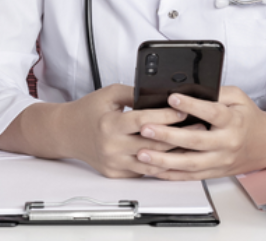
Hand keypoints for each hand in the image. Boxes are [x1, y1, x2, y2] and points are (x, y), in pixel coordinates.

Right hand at [0, 84, 188, 177]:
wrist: (66, 132)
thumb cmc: (88, 111)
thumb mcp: (109, 94)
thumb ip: (134, 93)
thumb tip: (160, 93)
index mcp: (109, 125)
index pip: (145, 121)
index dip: (167, 115)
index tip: (184, 110)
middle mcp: (111, 147)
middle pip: (153, 144)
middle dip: (179, 135)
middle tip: (198, 126)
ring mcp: (114, 164)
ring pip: (152, 162)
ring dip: (174, 153)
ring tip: (193, 143)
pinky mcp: (116, 174)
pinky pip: (143, 171)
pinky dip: (160, 164)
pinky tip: (175, 156)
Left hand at [134, 86, 265, 179]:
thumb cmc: (247, 118)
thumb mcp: (238, 97)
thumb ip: (217, 92)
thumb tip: (192, 87)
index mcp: (233, 121)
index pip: (212, 112)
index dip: (192, 105)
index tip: (172, 97)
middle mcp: (227, 143)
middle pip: (196, 141)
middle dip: (168, 135)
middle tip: (146, 128)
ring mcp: (220, 160)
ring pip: (190, 164)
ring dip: (164, 159)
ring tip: (143, 152)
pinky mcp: (215, 172)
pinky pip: (191, 176)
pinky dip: (171, 174)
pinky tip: (154, 168)